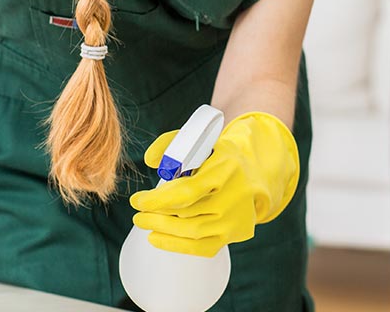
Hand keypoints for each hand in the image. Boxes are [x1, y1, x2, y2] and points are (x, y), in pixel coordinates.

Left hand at [130, 112, 299, 256]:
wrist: (252, 172)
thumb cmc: (216, 156)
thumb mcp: (199, 141)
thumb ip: (170, 144)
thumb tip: (150, 161)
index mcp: (227, 167)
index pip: (188, 191)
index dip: (158, 200)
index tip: (138, 200)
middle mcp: (235, 195)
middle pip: (187, 213)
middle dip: (155, 215)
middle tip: (137, 212)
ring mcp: (236, 217)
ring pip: (192, 231)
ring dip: (162, 229)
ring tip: (144, 222)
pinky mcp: (235, 233)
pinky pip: (203, 247)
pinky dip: (176, 246)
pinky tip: (156, 238)